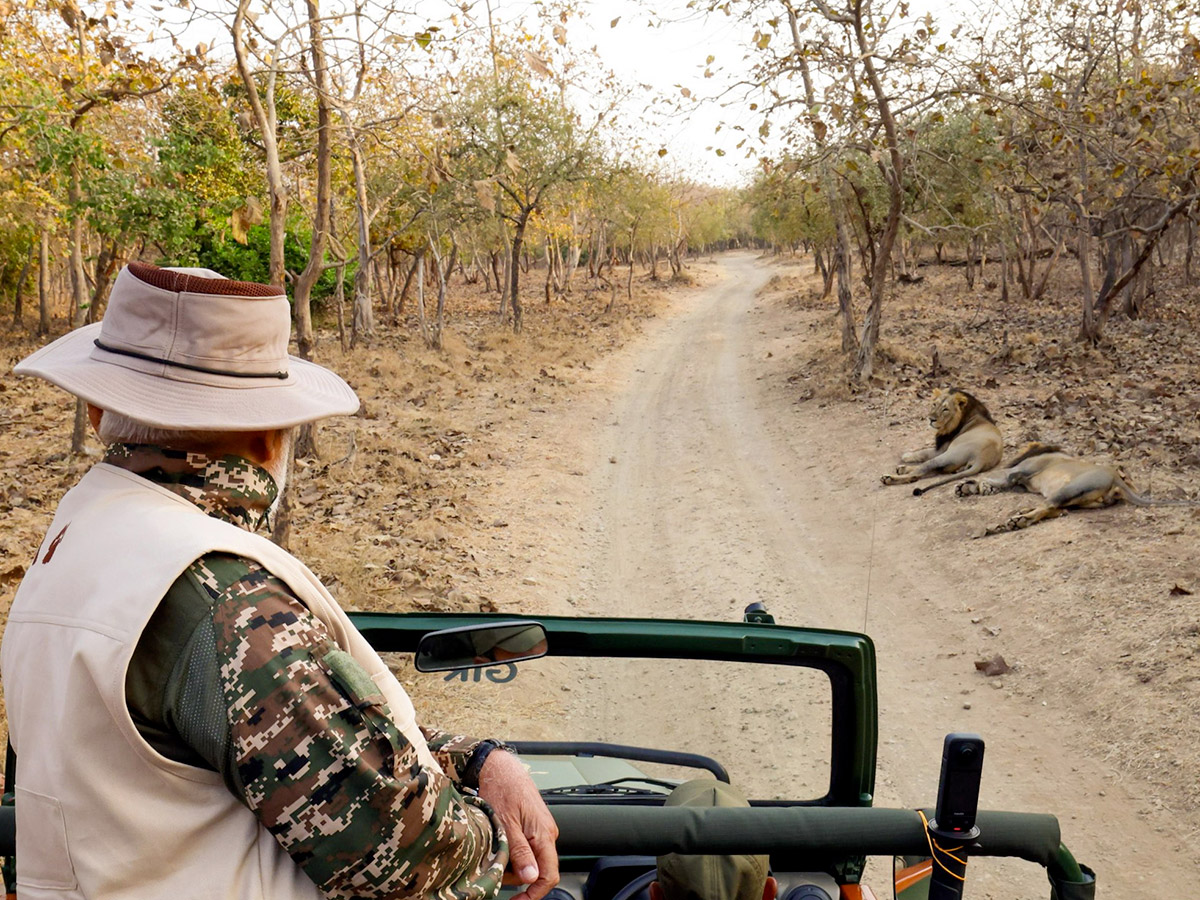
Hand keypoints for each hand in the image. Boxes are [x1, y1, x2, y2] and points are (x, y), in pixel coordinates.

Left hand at [476, 748, 558, 899]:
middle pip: (538, 870)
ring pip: (531, 860)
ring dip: (513, 865)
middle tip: (496, 872)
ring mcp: (540, 829)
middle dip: (518, 877)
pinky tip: (500, 844)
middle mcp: (546, 832)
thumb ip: (520, 851)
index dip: (535, 893)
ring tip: (495, 854)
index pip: (549, 875)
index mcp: (544, 834)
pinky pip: (526, 848)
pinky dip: (512, 853)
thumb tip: (531, 877)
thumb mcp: (506, 824)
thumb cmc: (502, 788)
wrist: (500, 767)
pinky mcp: (532, 825)